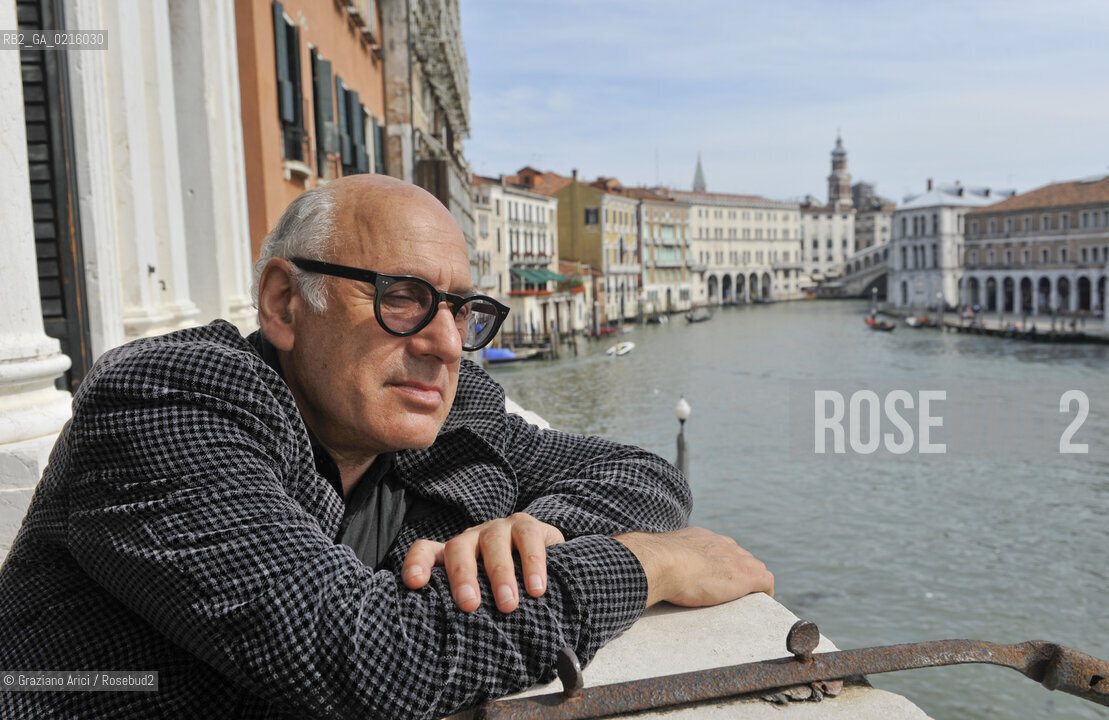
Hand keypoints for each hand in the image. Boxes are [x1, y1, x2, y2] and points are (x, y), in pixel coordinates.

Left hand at [402, 513, 564, 612]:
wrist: (547, 557)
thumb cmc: (504, 587)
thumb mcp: (482, 596)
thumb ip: (466, 610)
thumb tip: (449, 648)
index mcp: (454, 555)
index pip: (426, 551)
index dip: (416, 563)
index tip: (415, 584)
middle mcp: (473, 538)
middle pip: (458, 548)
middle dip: (462, 575)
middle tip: (470, 605)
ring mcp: (500, 529)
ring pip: (493, 542)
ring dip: (500, 573)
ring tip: (508, 605)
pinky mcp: (529, 527)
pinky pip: (528, 539)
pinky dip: (532, 565)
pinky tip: (536, 589)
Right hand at [615, 526, 773, 607]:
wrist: (658, 561)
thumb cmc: (649, 562)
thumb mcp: (654, 556)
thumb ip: (655, 559)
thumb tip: (634, 565)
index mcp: (698, 537)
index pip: (716, 548)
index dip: (717, 564)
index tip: (711, 578)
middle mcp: (719, 543)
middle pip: (738, 556)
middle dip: (736, 572)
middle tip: (727, 594)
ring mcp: (734, 558)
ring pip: (753, 568)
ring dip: (749, 585)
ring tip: (743, 602)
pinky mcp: (745, 575)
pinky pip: (765, 582)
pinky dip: (764, 594)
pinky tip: (759, 605)